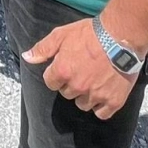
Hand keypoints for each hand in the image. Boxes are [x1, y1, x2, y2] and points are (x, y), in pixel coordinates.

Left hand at [23, 18, 137, 119]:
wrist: (121, 35)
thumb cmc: (90, 33)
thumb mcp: (61, 34)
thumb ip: (42, 49)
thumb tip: (26, 58)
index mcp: (62, 71)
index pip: (51, 83)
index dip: (57, 74)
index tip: (66, 66)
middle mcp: (77, 86)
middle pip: (67, 94)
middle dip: (71, 84)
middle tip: (83, 70)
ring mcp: (96, 95)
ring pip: (83, 104)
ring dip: (85, 95)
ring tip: (94, 80)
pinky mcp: (113, 101)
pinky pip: (101, 113)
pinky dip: (101, 106)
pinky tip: (103, 93)